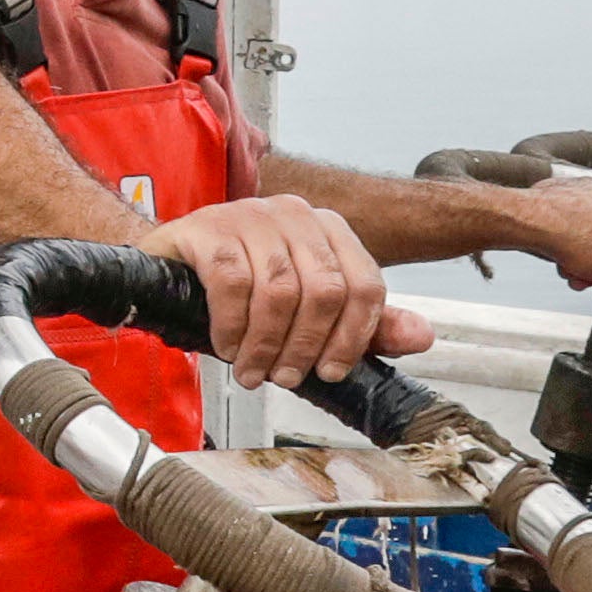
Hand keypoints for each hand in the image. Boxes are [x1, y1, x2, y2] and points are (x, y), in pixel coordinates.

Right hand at [163, 190, 415, 388]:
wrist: (170, 265)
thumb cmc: (241, 289)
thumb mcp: (308, 312)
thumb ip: (364, 324)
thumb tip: (422, 337)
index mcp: (330, 230)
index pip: (366, 283)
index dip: (354, 337)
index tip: (331, 371)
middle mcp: (296, 214)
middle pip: (326, 290)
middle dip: (305, 347)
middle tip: (285, 377)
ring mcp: (251, 215)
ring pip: (280, 290)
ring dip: (265, 345)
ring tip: (252, 370)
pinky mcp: (210, 227)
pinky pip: (232, 283)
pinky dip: (232, 326)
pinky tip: (227, 344)